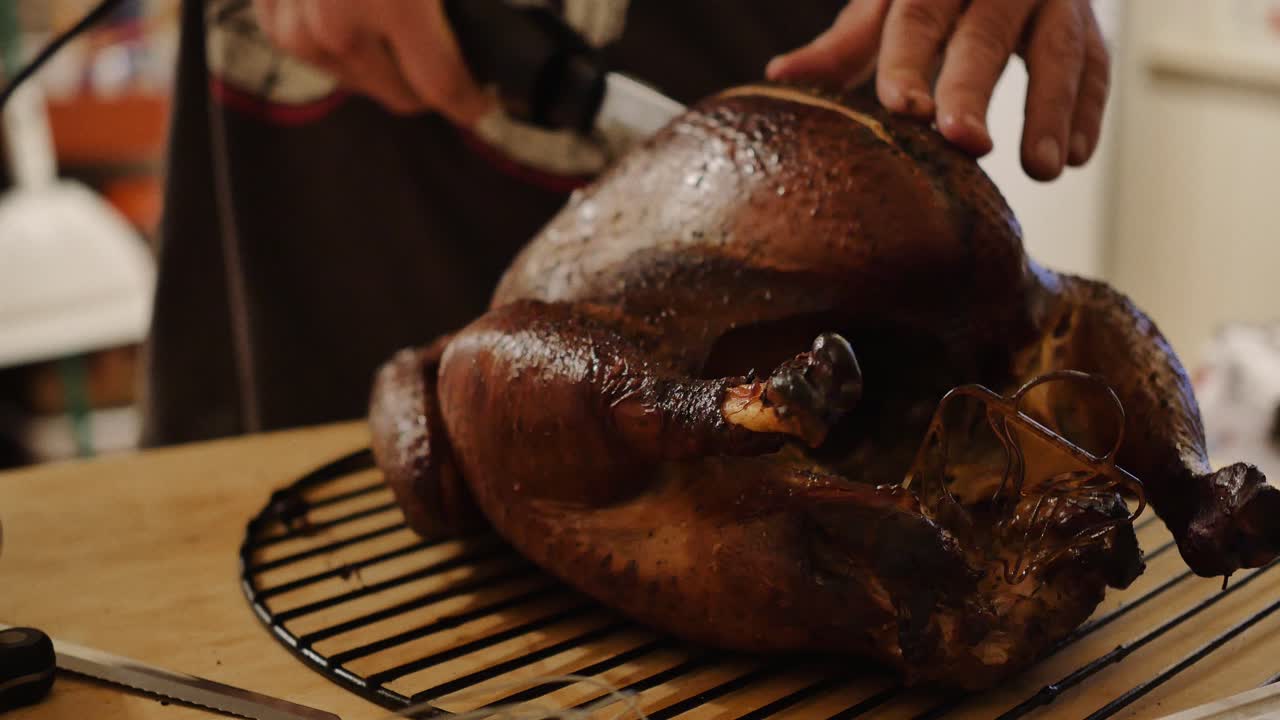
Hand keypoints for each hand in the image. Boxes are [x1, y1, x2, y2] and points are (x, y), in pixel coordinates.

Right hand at [252, 0, 491, 124]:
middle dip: (429, 84)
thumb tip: (487, 33)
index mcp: (394, 2)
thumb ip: (457, 6)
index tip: (485, 103)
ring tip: (398, 26)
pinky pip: (320, 56)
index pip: (443, 85)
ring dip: (384, 64)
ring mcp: (295, 24)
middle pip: (400, 95)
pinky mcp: (267, 16)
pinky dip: (343, 42)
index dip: (472, 101)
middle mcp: (337, 23)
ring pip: (360, 81)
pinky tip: (357, 14)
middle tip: (446, 57)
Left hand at [766, 0, 1109, 181]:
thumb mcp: (887, 5)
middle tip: (966, 142)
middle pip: (986, 32)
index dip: (909, 62)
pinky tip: (1076, 157)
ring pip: (1059, 48)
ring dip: (1051, 110)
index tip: (904, 111)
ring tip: (1042, 169)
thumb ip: (845, 44)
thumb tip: (780, 76)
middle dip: (976, 88)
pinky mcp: (1089, 22)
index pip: (918, 14)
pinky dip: (1089, 111)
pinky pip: (1097, 64)